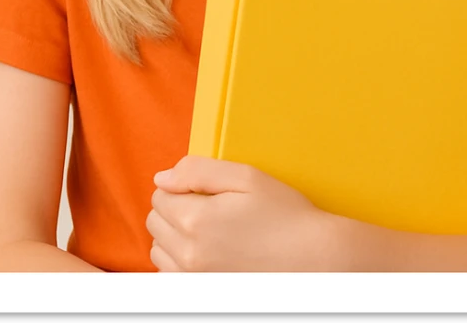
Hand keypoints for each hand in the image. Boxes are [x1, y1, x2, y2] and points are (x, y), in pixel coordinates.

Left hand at [147, 155, 338, 271]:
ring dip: (173, 235)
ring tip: (208, 228)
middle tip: (208, 205)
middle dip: (174, 207)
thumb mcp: (246, 177)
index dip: (181, 185)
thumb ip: (198, 171)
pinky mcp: (201, 294)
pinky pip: (170, 274)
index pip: (160, 194)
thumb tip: (162, 177)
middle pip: (155, 221)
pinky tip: (207, 251)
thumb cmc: (283, 215)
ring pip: (158, 250)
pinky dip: (179, 260)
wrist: (312, 259)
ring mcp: (194, 280)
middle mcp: (188, 255)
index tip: (205, 189)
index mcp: (196, 220)